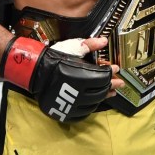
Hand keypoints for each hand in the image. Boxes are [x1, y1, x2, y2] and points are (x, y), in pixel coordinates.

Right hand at [0, 35, 114, 122]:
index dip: (111, 73)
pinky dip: (90, 108)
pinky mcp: (65, 113)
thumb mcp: (72, 48)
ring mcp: (71, 105)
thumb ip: (90, 45)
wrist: (35, 72)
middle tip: (119, 84)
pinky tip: (94, 103)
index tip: (116, 69)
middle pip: (101, 91)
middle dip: (111, 86)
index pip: (103, 77)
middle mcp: (79, 93)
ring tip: (110, 93)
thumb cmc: (55, 58)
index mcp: (82, 77)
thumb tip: (104, 41)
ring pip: (93, 103)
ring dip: (103, 97)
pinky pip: (82, 113)